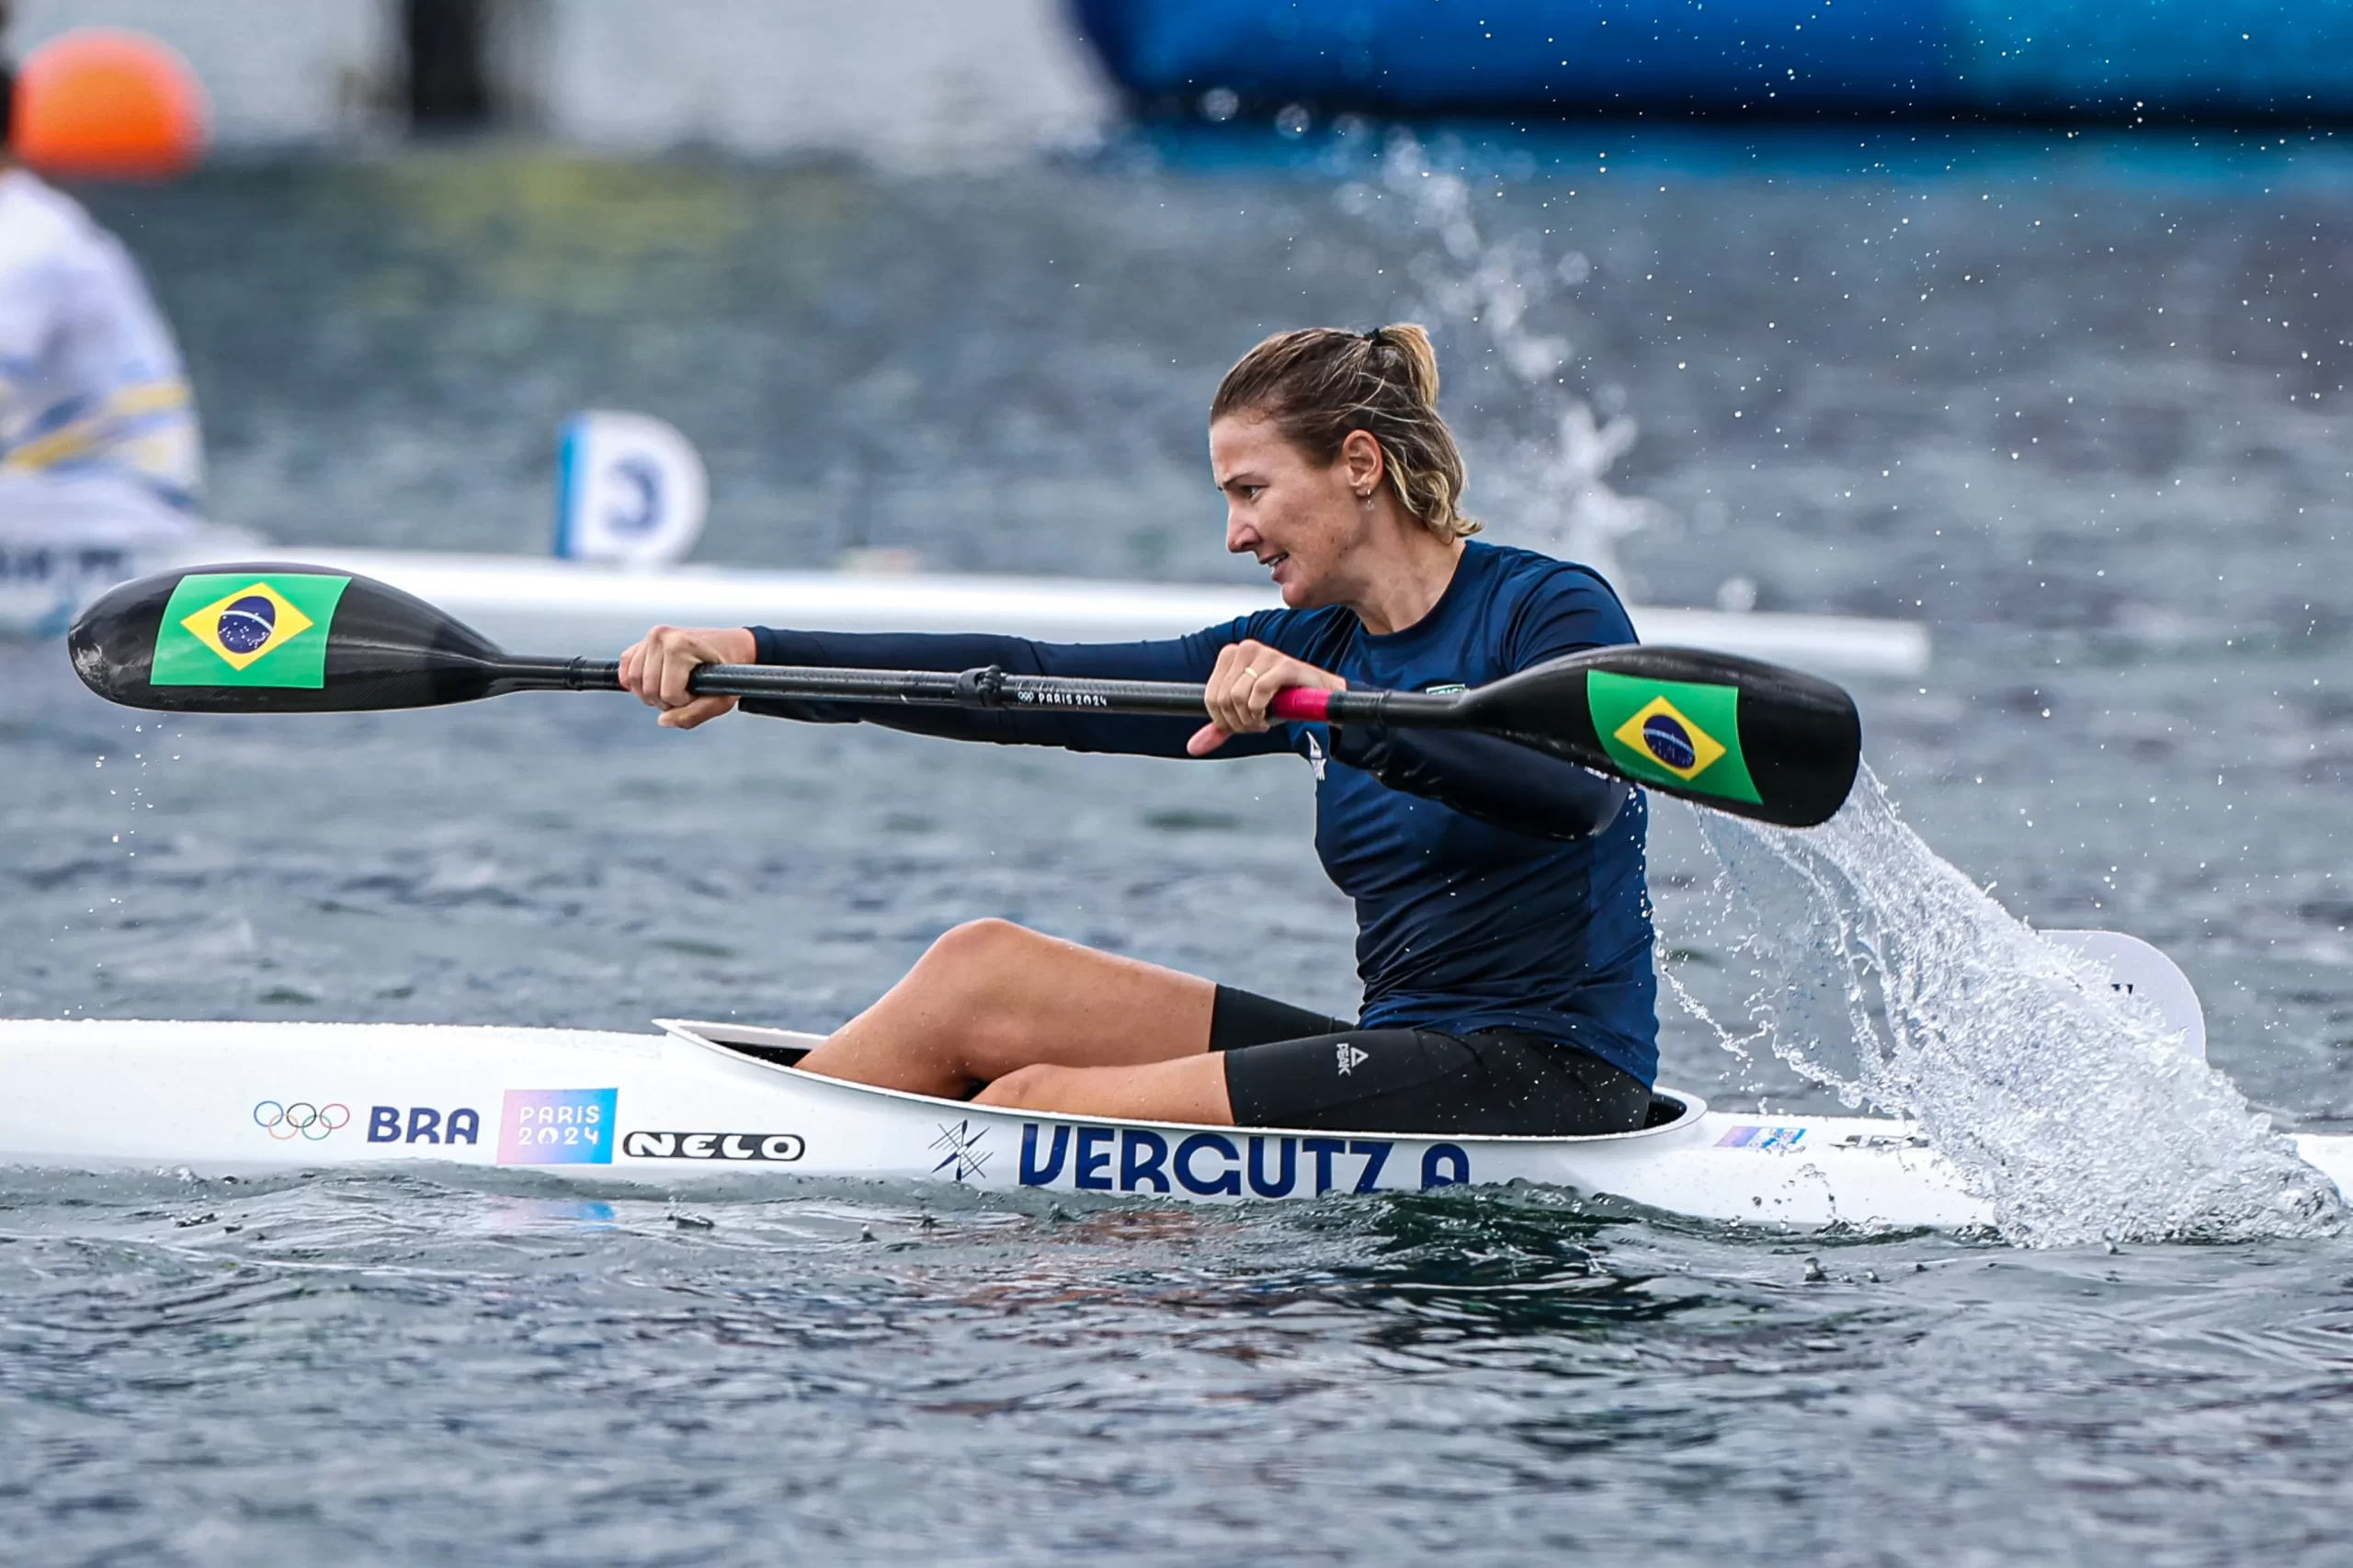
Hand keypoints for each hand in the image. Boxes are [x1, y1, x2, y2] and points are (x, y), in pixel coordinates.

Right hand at [618, 625, 757, 728]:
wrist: (733, 647)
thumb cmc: (730, 669)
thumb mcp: (721, 699)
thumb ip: (694, 714)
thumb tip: (663, 721)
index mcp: (680, 646)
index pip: (668, 693)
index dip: (683, 702)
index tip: (698, 693)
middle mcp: (661, 637)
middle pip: (648, 688)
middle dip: (666, 701)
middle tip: (685, 694)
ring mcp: (650, 637)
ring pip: (633, 680)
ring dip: (651, 694)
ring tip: (672, 688)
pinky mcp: (643, 642)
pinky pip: (626, 667)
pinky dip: (634, 682)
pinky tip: (651, 685)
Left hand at [1188, 639, 1346, 755]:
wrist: (1317, 697)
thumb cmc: (1281, 699)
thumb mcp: (1244, 713)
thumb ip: (1219, 728)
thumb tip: (1193, 747)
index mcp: (1230, 655)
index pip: (1210, 696)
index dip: (1223, 720)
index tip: (1240, 724)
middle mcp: (1245, 649)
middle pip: (1223, 699)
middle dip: (1238, 722)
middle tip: (1255, 724)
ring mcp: (1265, 654)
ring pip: (1238, 697)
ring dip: (1250, 719)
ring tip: (1263, 719)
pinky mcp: (1284, 664)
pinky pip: (1259, 692)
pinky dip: (1262, 711)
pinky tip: (1271, 714)